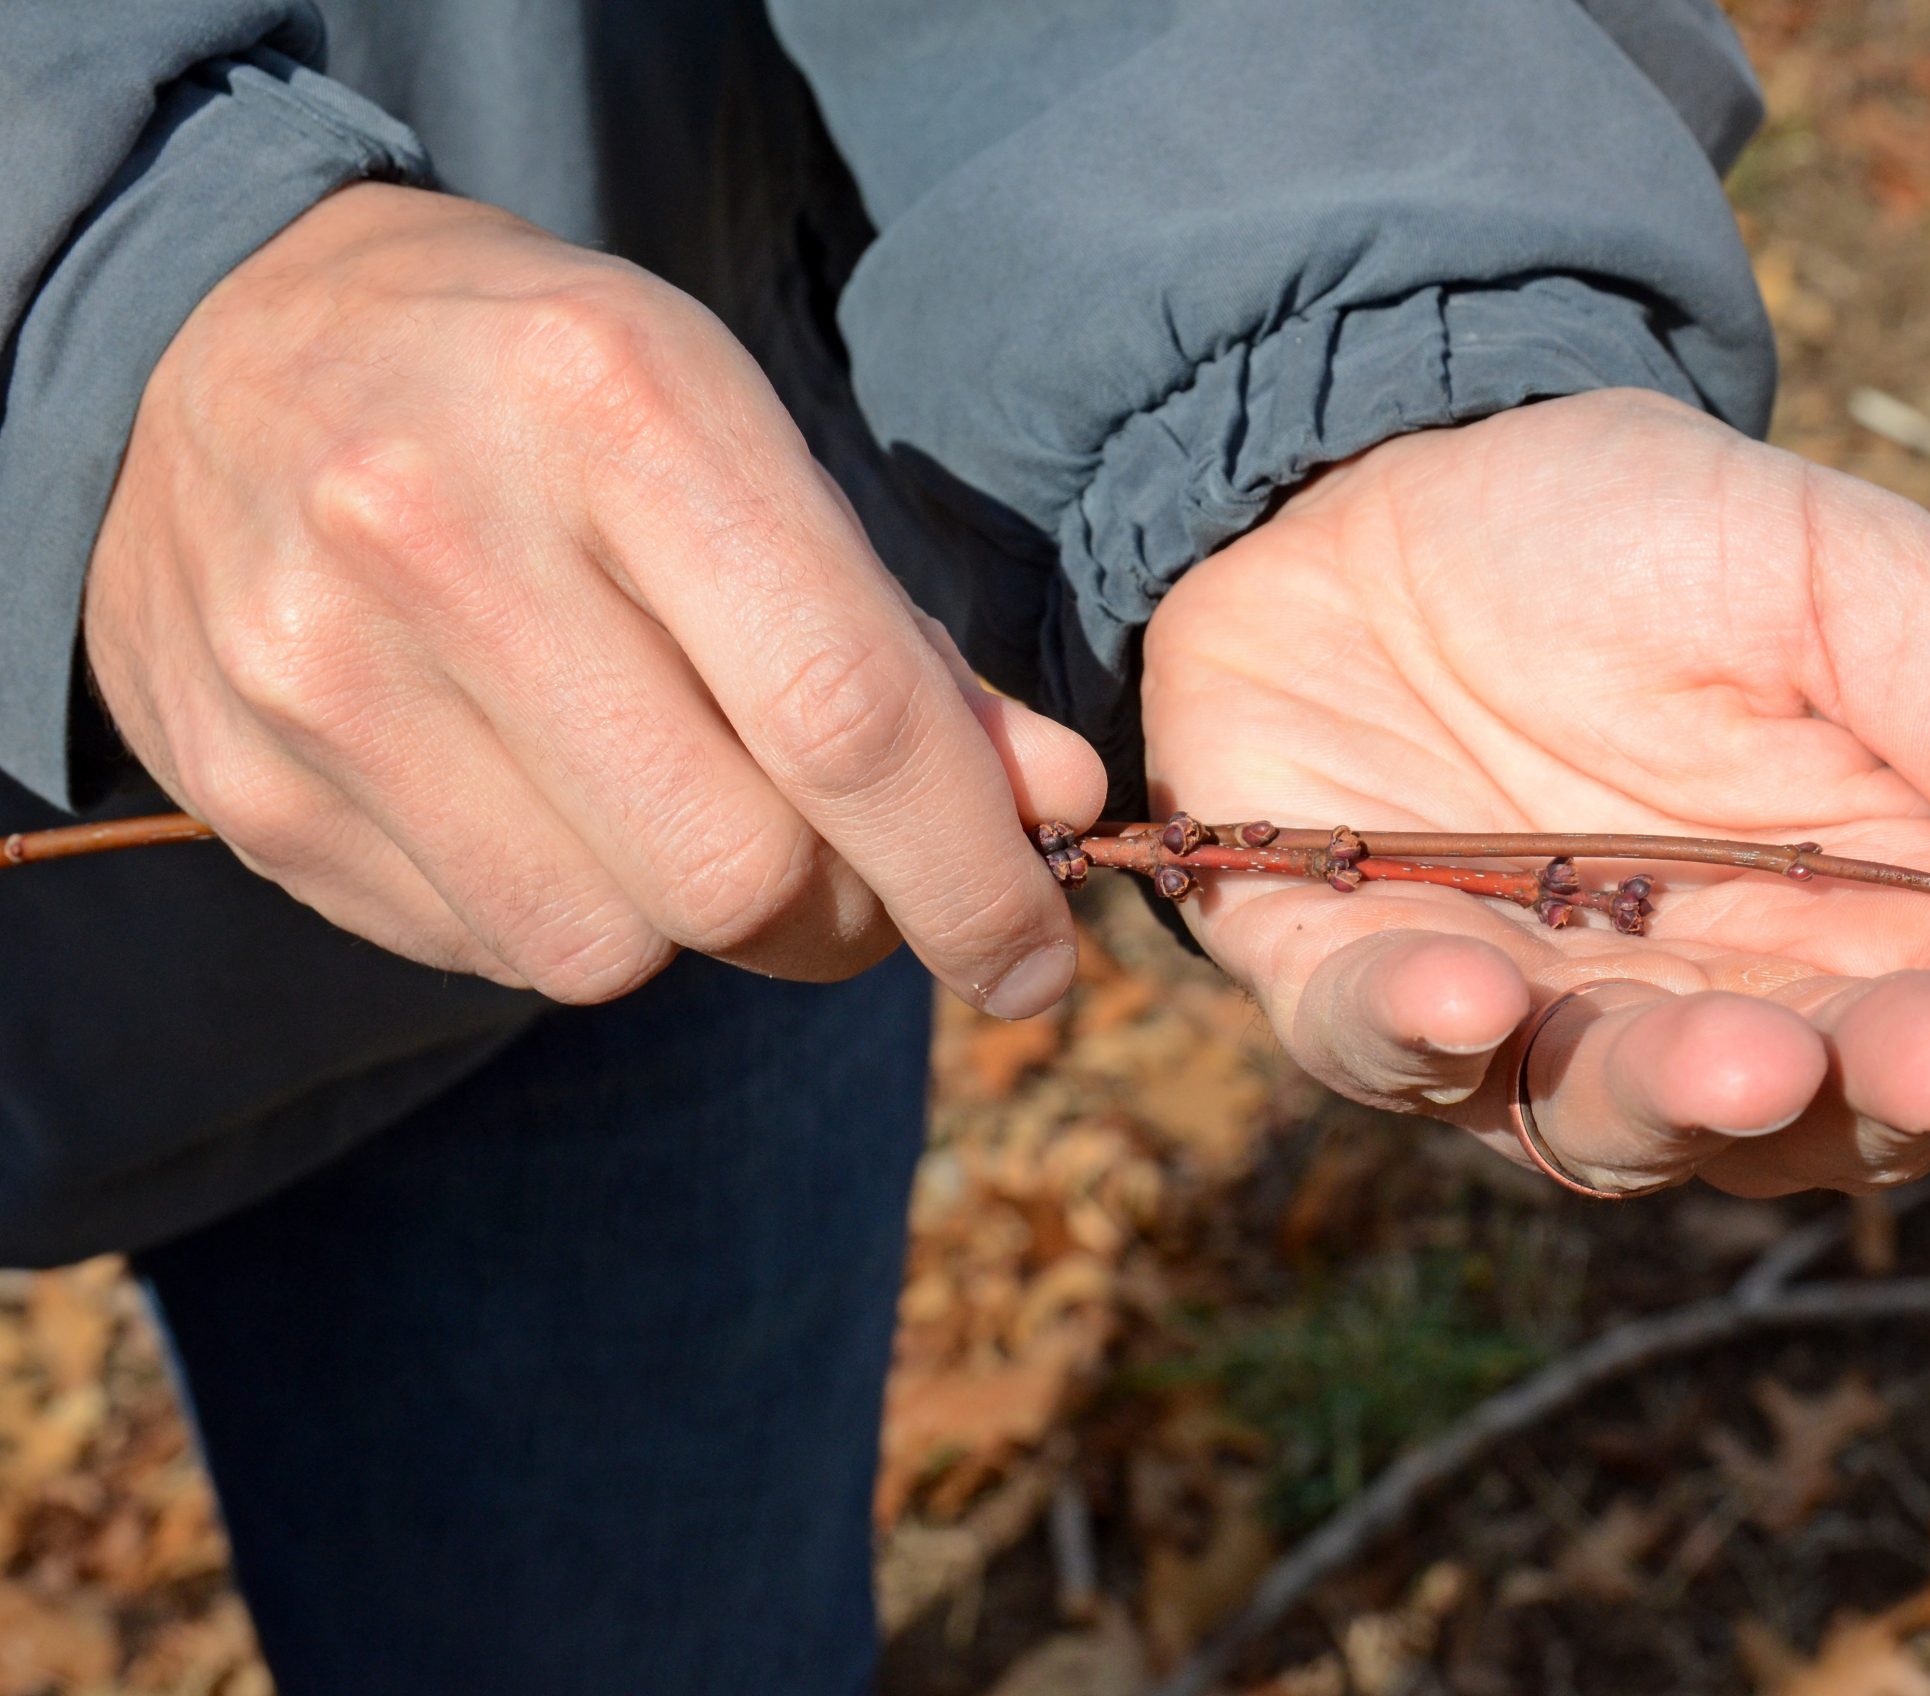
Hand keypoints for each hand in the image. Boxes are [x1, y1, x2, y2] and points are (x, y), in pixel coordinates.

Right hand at [86, 184, 1100, 1011]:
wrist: (217, 336)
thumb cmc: (547, 393)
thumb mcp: (742, 441)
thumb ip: (905, 645)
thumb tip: (1059, 810)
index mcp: (613, 408)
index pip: (842, 715)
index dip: (969, 875)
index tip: (1037, 962)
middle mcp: (439, 533)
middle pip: (734, 873)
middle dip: (845, 919)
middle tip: (858, 877)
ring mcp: (315, 672)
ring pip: (608, 948)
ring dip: (695, 924)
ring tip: (685, 810)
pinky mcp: (242, 787)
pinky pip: (487, 951)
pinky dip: (570, 911)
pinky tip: (548, 800)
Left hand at [1141, 390, 1929, 1194]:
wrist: (1376, 454)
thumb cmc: (1631, 527)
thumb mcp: (1850, 586)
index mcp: (1860, 928)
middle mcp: (1702, 1006)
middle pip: (1816, 1117)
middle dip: (1889, 1090)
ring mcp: (1519, 1012)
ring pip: (1607, 1120)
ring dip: (1675, 1100)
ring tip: (1743, 1056)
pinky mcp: (1334, 975)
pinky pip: (1371, 1043)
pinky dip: (1415, 1037)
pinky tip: (1468, 995)